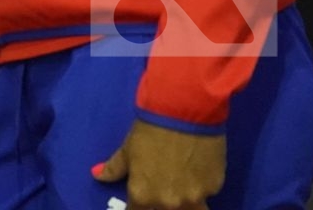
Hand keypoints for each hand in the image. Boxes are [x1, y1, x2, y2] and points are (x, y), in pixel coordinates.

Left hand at [94, 118, 225, 209]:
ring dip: (184, 203)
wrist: (183, 113)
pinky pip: (206, 194)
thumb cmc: (149, 130)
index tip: (139, 199)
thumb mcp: (127, 149)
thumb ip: (114, 168)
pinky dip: (200, 187)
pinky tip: (197, 171)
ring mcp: (194, 198)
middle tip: (162, 184)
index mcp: (142, 195)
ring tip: (180, 185)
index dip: (136, 207)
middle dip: (160, 204)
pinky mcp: (215, 187)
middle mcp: (168, 203)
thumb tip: (97, 176)